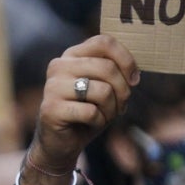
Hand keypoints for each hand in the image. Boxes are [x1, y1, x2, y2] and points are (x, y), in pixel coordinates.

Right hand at [31, 37, 137, 178]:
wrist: (61, 143)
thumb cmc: (87, 112)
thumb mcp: (104, 88)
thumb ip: (115, 73)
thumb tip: (133, 73)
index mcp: (72, 55)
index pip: (103, 42)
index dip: (126, 59)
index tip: (134, 80)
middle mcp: (59, 66)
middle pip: (107, 67)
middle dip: (123, 90)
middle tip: (121, 105)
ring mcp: (52, 87)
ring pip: (103, 91)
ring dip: (112, 109)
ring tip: (104, 116)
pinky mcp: (50, 109)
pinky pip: (91, 112)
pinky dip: (99, 122)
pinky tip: (91, 124)